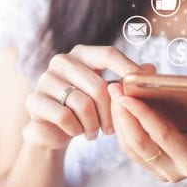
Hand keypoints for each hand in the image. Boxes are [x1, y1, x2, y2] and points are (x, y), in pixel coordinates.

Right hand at [22, 45, 147, 149]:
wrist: (53, 129)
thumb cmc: (85, 107)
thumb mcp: (107, 92)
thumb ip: (126, 80)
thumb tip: (151, 69)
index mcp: (82, 53)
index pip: (108, 54)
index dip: (128, 68)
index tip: (141, 85)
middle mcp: (62, 61)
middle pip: (99, 86)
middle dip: (110, 112)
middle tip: (112, 128)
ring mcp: (45, 78)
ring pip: (83, 104)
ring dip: (93, 125)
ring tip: (95, 132)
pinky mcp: (34, 100)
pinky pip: (64, 116)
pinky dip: (76, 129)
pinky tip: (77, 132)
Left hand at [108, 82, 186, 182]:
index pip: (162, 136)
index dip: (144, 115)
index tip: (128, 94)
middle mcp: (173, 171)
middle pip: (138, 143)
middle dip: (123, 115)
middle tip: (114, 88)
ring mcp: (160, 171)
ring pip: (129, 145)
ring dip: (118, 118)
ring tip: (114, 91)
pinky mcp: (151, 166)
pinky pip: (129, 146)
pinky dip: (122, 124)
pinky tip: (119, 103)